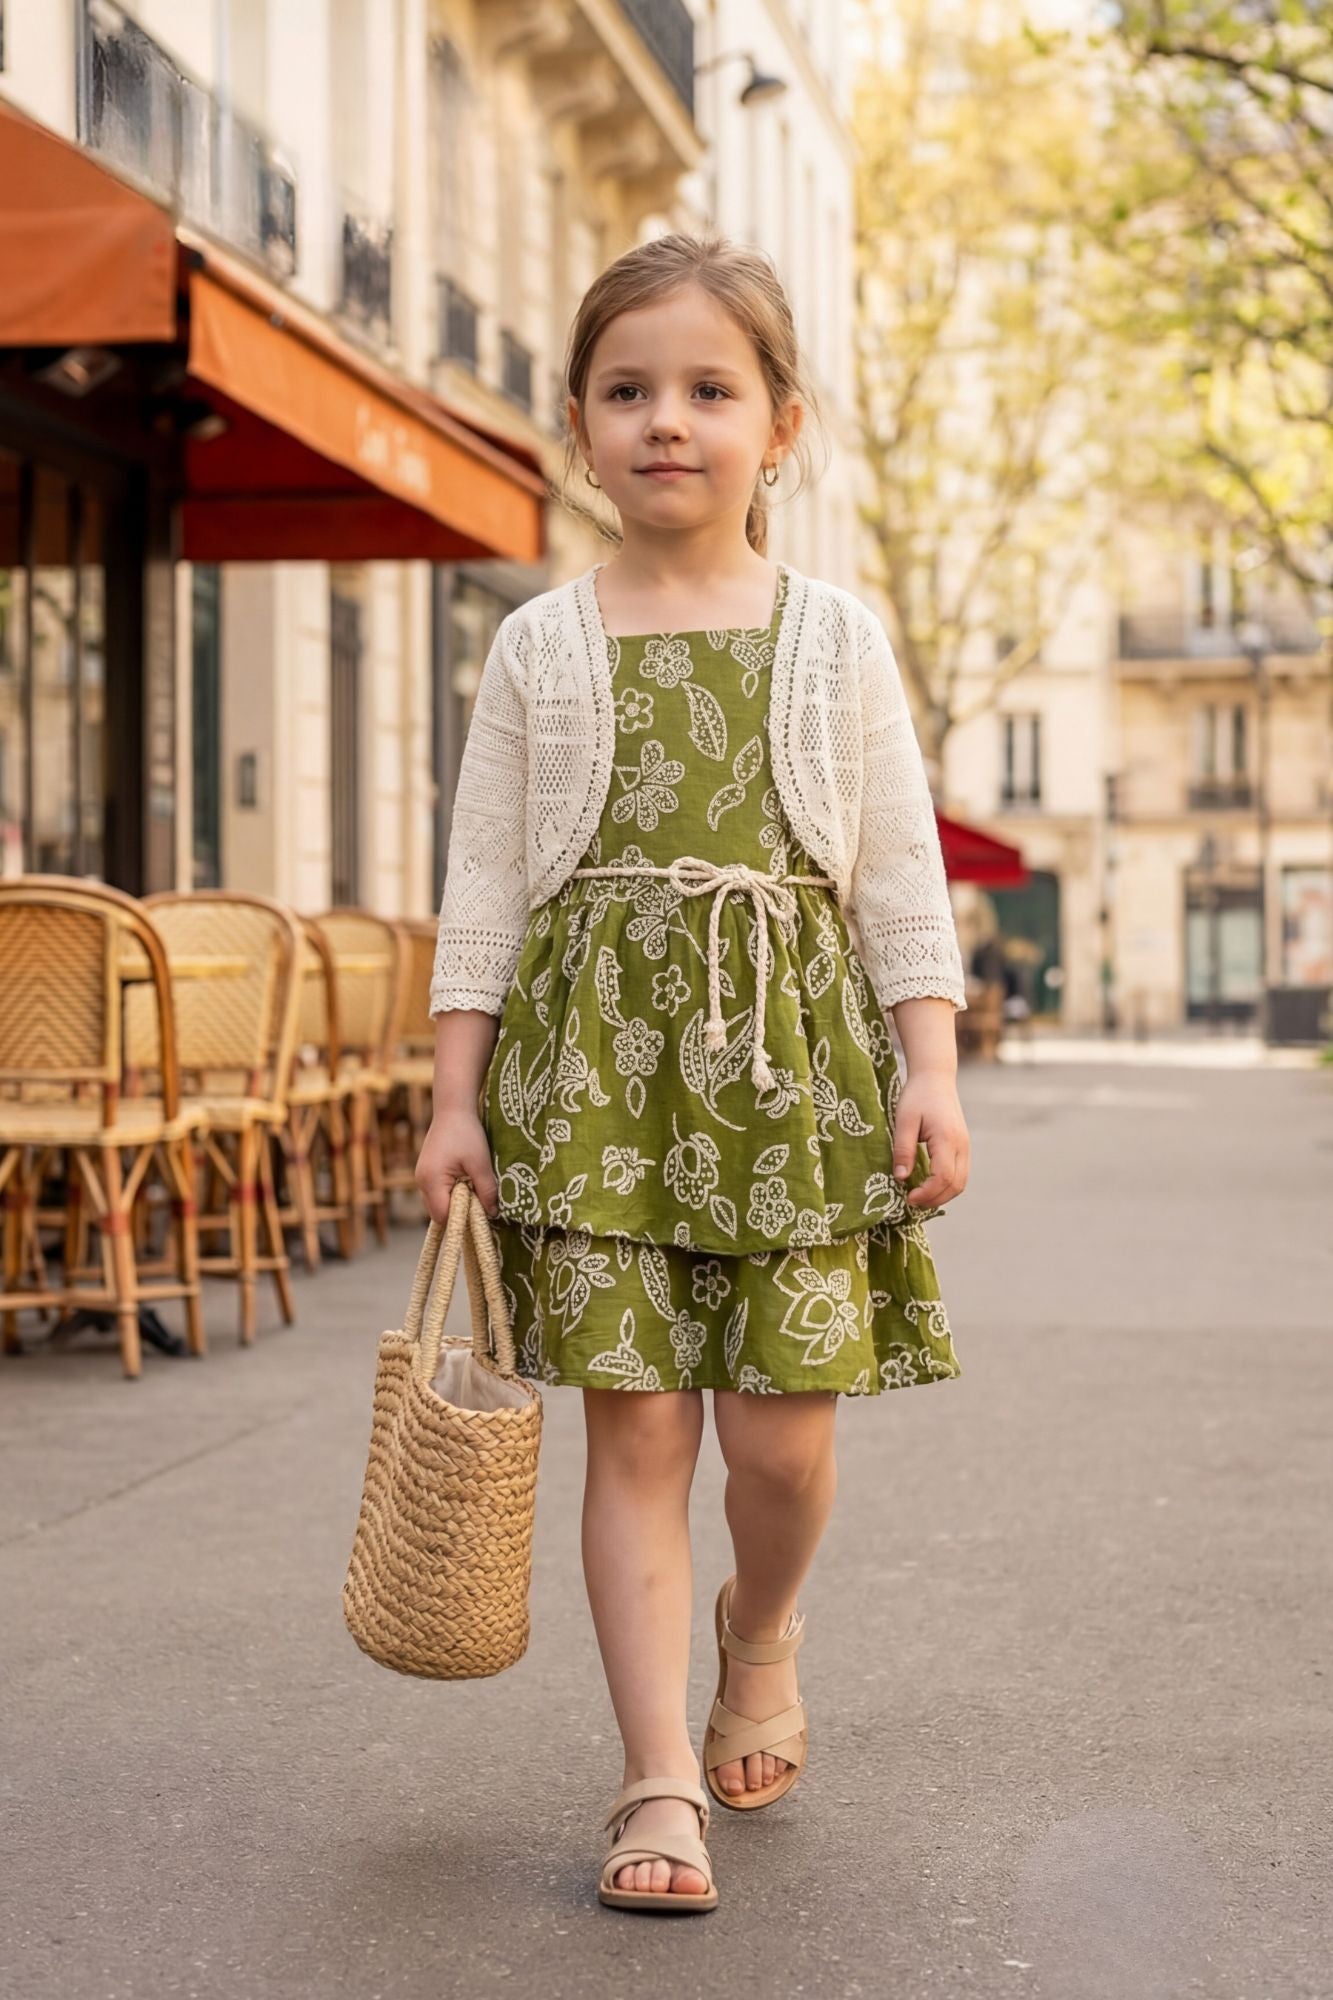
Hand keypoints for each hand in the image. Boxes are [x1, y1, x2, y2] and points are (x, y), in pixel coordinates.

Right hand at [415, 1109, 499, 1223]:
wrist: (453, 1108)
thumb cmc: (466, 1133)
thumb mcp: (481, 1163)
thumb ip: (487, 1191)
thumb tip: (493, 1214)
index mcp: (431, 1181)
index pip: (442, 1216)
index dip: (461, 1219)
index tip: (481, 1214)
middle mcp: (421, 1181)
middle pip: (438, 1213)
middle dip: (459, 1212)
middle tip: (480, 1202)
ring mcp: (422, 1176)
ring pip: (437, 1202)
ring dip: (455, 1202)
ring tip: (474, 1189)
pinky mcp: (426, 1171)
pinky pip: (437, 1191)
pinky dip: (451, 1192)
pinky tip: (466, 1182)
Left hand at [891, 1072, 969, 1208]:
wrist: (936, 1078)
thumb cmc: (917, 1096)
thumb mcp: (904, 1121)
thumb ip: (903, 1150)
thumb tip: (901, 1178)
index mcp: (947, 1139)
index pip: (943, 1177)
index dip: (926, 1193)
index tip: (907, 1197)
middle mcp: (962, 1145)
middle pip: (956, 1185)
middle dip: (935, 1199)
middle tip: (911, 1202)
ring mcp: (965, 1146)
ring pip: (961, 1182)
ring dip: (942, 1194)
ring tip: (919, 1196)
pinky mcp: (963, 1146)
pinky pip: (960, 1173)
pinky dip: (947, 1185)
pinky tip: (928, 1184)